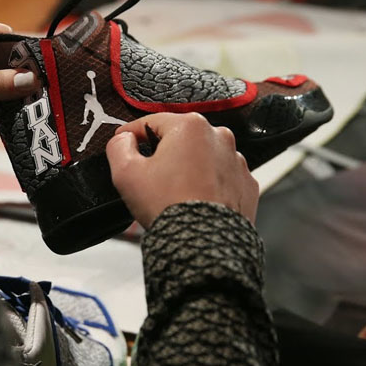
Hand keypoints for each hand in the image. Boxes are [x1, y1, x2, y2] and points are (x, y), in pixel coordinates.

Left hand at [0, 19, 38, 143]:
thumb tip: (30, 80)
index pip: (1, 35)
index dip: (23, 49)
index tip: (46, 67)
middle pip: (4, 60)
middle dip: (22, 76)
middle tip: (46, 91)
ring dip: (13, 96)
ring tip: (37, 108)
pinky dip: (2, 110)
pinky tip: (18, 120)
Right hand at [106, 113, 258, 228]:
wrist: (203, 243)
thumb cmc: (168, 205)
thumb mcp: (126, 173)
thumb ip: (119, 147)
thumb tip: (123, 139)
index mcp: (190, 127)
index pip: (153, 122)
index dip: (133, 133)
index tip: (124, 142)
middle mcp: (219, 137)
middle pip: (180, 139)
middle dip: (164, 153)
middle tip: (149, 175)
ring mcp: (236, 161)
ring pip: (203, 158)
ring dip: (188, 169)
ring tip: (173, 192)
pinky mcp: (246, 184)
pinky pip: (221, 178)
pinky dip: (208, 185)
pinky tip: (194, 200)